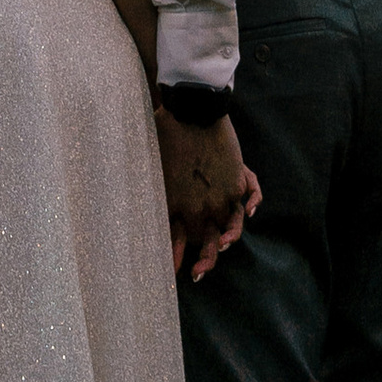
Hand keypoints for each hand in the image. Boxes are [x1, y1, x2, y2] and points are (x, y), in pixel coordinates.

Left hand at [158, 105, 252, 280]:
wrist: (191, 107)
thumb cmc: (165, 130)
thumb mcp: (151, 162)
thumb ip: (154, 186)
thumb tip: (130, 198)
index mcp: (175, 203)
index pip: (174, 238)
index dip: (174, 256)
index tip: (173, 272)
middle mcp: (198, 207)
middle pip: (202, 240)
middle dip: (201, 260)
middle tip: (197, 273)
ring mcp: (220, 197)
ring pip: (227, 230)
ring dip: (225, 242)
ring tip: (222, 248)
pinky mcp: (235, 182)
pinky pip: (247, 201)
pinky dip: (250, 206)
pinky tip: (249, 213)